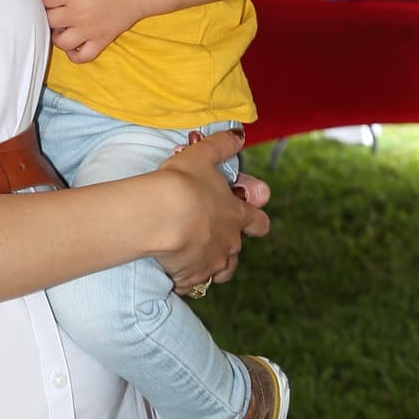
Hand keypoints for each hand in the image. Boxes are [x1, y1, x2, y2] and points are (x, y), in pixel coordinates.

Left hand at [37, 0, 144, 63]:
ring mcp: (89, 30)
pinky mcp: (100, 41)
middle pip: (49, 20)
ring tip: (63, 26)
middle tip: (55, 9)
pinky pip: (82, 56)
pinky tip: (74, 44)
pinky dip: (74, 54)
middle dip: (48, 14)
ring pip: (61, 42)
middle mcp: (79, 13)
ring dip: (57, 35)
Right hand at [152, 129, 269, 293]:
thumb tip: (239, 135)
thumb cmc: (183, 183)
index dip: (256, 221)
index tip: (250, 219)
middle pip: (238, 252)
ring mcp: (212, 264)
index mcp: (237, 216)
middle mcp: (230, 244)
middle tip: (208, 235)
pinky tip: (174, 269)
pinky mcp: (191, 279)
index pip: (259, 223)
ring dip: (212, 265)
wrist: (159, 215)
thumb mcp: (202, 155)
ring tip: (195, 256)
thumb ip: (222, 145)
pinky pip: (192, 284)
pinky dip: (186, 277)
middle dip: (227, 245)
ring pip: (220, 272)